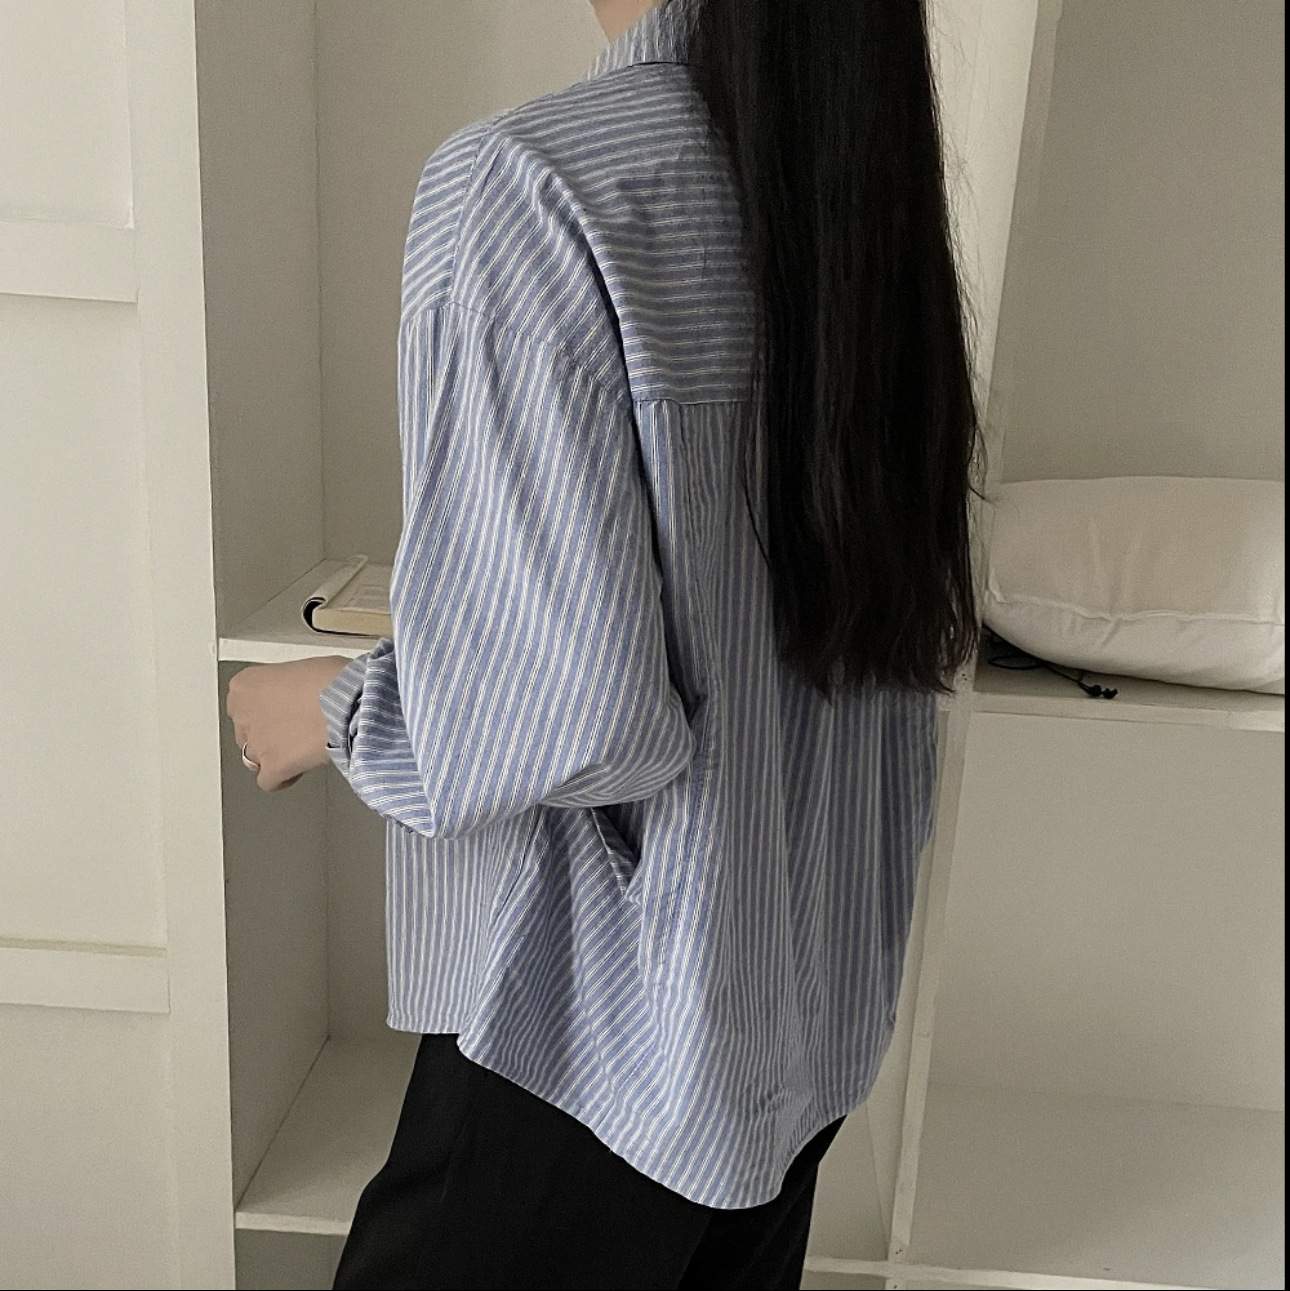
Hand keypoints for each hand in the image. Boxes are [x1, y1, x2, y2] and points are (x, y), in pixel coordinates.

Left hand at [226, 655, 350, 791]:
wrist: (347, 703)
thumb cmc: (333, 680)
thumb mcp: (304, 668)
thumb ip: (290, 684)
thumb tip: (301, 693)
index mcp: (246, 685)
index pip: (243, 703)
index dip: (266, 709)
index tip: (282, 710)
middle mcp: (245, 715)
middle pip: (247, 732)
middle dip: (268, 733)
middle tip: (294, 729)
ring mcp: (257, 744)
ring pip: (254, 758)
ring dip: (273, 755)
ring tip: (298, 750)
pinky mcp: (273, 767)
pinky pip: (269, 781)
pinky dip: (282, 778)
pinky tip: (297, 770)